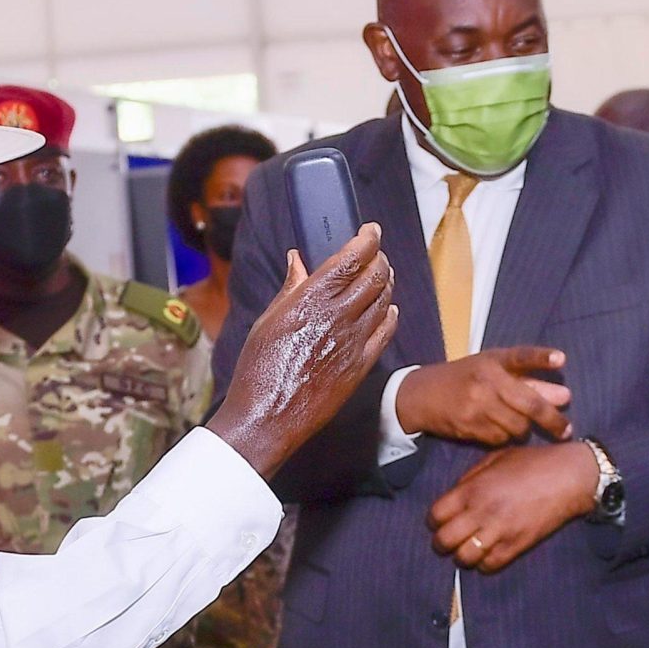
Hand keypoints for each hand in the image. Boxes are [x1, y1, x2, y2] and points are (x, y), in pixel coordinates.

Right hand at [208, 226, 399, 477]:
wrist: (267, 416)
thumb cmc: (258, 368)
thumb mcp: (267, 321)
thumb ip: (290, 288)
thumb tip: (297, 260)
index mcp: (310, 300)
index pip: (352, 258)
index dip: (368, 239)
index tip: (372, 231)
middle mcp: (337, 317)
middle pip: (375, 276)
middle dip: (380, 259)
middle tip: (377, 255)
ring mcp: (352, 342)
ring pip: (384, 301)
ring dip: (387, 284)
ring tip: (383, 277)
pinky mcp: (360, 366)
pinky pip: (385, 333)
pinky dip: (390, 316)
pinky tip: (388, 310)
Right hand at [394, 346, 571, 445]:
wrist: (423, 395)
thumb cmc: (466, 378)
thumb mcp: (492, 369)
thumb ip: (528, 380)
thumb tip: (564, 397)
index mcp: (493, 360)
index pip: (521, 357)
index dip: (541, 358)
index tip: (561, 360)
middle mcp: (486, 380)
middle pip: (529, 404)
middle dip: (552, 420)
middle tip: (566, 429)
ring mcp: (476, 404)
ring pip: (517, 425)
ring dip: (524, 429)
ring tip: (518, 423)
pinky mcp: (468, 425)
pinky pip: (500, 438)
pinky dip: (504, 436)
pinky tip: (498, 428)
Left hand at [428, 441, 602, 572]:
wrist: (569, 477)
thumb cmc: (534, 463)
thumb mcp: (496, 458)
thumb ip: (471, 477)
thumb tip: (456, 494)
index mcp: (472, 489)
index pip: (436, 514)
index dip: (434, 520)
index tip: (441, 520)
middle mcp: (480, 512)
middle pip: (443, 541)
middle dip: (442, 543)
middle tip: (449, 540)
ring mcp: (498, 532)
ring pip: (463, 558)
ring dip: (462, 556)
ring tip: (468, 549)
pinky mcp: (516, 546)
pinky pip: (489, 566)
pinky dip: (484, 564)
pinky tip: (487, 555)